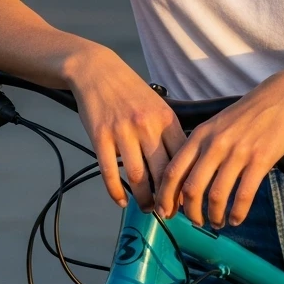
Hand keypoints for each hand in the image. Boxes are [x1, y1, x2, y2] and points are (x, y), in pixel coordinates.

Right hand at [65, 47, 186, 210]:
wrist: (98, 71)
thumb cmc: (132, 91)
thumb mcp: (158, 105)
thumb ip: (169, 132)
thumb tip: (183, 166)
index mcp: (165, 119)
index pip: (181, 159)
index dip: (184, 184)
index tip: (185, 200)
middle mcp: (146, 126)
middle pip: (161, 173)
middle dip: (166, 199)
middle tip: (166, 213)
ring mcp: (122, 132)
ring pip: (137, 177)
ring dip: (143, 199)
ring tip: (146, 208)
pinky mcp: (100, 136)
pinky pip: (109, 171)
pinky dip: (116, 191)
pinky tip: (121, 200)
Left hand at [154, 70, 283, 228]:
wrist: (282, 97)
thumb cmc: (247, 114)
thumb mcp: (216, 125)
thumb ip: (200, 148)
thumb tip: (186, 182)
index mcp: (200, 135)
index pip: (173, 172)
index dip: (165, 197)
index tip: (166, 212)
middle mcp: (215, 144)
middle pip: (191, 189)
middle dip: (190, 213)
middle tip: (196, 222)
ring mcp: (238, 152)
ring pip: (216, 196)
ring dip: (214, 216)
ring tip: (217, 223)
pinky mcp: (260, 160)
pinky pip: (243, 195)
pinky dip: (237, 213)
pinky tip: (236, 219)